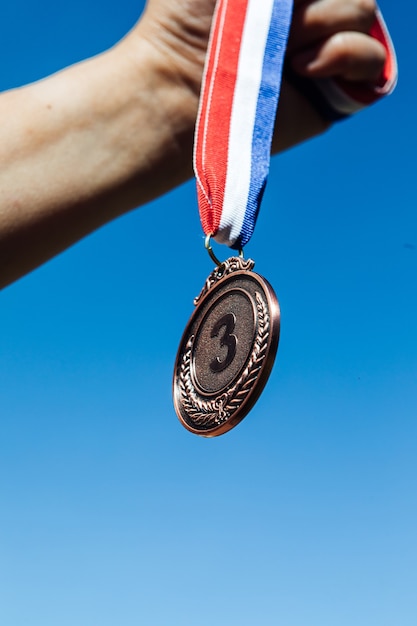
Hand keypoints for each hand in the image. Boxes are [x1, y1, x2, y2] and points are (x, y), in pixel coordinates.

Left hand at [136, 0, 386, 149]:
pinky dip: (343, 54)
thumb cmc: (190, 16)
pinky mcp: (336, 92)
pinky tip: (303, 68)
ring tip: (282, 52)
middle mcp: (312, 15)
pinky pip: (373, 58)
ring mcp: (327, 51)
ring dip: (320, 22)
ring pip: (363, 10)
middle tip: (271, 20)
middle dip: (309, 0)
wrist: (182, 82)